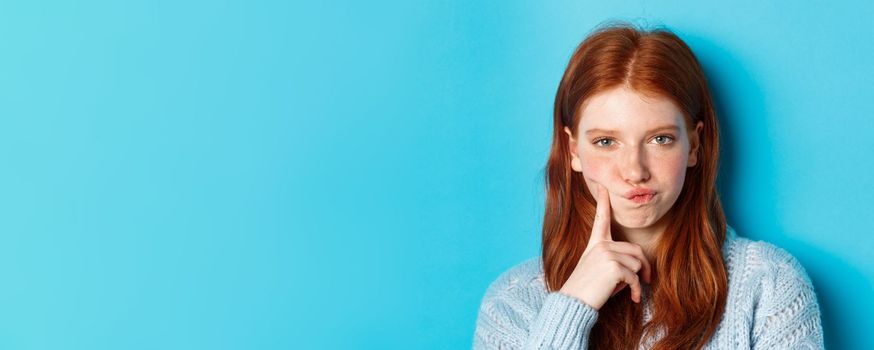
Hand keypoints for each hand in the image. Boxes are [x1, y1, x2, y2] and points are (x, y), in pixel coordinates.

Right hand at [558, 184, 651, 309]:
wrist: (574, 302)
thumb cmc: (587, 289)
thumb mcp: (597, 269)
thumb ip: (613, 260)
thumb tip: (638, 266)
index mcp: (595, 244)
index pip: (601, 219)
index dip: (604, 202)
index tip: (604, 187)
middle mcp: (601, 245)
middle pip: (635, 250)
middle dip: (644, 267)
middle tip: (647, 280)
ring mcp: (607, 254)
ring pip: (637, 264)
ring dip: (637, 281)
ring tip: (628, 291)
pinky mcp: (613, 267)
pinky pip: (635, 277)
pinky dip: (637, 290)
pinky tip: (634, 298)